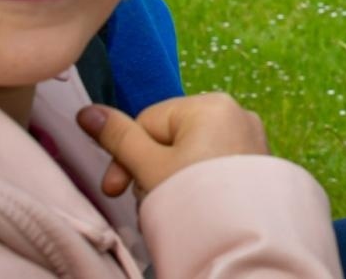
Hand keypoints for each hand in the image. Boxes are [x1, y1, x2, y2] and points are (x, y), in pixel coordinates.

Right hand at [77, 92, 270, 196]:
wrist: (244, 241)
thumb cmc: (196, 199)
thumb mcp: (148, 166)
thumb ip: (118, 138)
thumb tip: (88, 112)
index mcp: (210, 104)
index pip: (148, 121)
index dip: (126, 155)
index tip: (117, 188)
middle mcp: (235, 113)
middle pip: (170, 138)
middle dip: (152, 170)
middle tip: (150, 199)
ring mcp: (249, 137)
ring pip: (191, 154)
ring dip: (172, 180)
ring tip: (174, 207)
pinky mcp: (257, 162)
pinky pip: (215, 166)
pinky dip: (199, 184)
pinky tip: (196, 208)